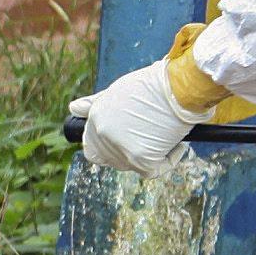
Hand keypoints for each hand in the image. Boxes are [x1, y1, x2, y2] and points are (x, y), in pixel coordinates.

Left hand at [71, 60, 199, 176]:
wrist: (182, 85)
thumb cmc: (154, 84)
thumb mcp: (118, 91)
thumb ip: (95, 103)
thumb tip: (73, 108)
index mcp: (97, 116)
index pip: (91, 145)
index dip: (107, 145)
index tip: (127, 139)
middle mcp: (104, 133)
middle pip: (111, 158)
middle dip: (129, 150)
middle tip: (149, 136)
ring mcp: (121, 148)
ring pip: (131, 164)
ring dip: (147, 154)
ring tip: (163, 133)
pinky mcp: (141, 159)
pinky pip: (154, 170)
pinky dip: (168, 159)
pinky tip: (177, 144)